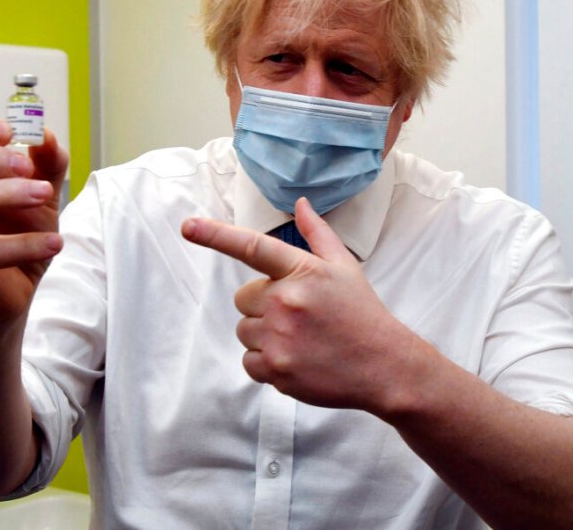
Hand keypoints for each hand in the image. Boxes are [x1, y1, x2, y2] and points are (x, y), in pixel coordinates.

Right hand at [0, 117, 68, 326]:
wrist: (14, 293)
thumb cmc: (18, 236)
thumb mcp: (39, 195)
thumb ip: (46, 165)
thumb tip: (45, 135)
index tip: (10, 130)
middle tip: (26, 165)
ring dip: (5, 194)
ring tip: (44, 195)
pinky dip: (22, 244)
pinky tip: (53, 243)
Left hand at [181, 197, 414, 412]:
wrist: (385, 366)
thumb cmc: (362, 313)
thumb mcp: (344, 266)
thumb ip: (317, 234)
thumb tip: (301, 204)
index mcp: (301, 271)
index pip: (252, 246)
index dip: (216, 235)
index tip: (187, 227)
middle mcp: (286, 301)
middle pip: (243, 298)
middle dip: (262, 305)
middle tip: (297, 315)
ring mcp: (279, 337)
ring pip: (245, 330)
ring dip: (264, 334)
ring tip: (301, 339)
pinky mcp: (276, 370)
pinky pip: (248, 361)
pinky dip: (265, 362)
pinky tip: (296, 358)